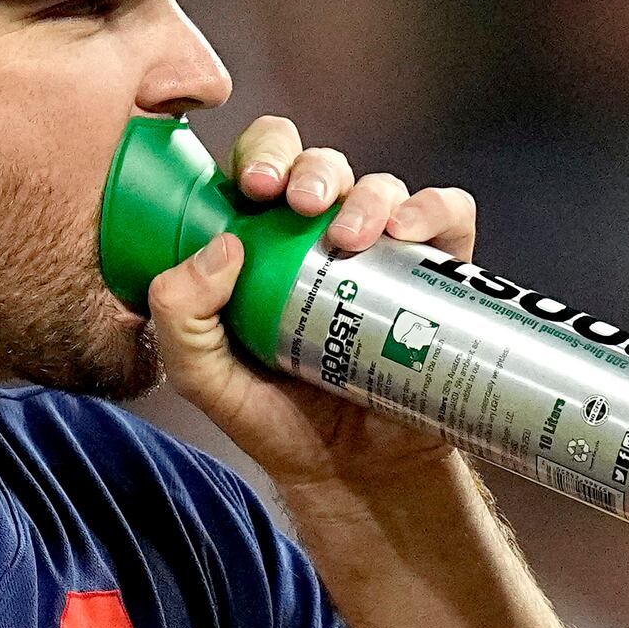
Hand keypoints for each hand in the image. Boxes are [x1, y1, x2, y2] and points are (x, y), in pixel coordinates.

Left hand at [145, 113, 477, 511]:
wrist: (349, 472)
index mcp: (262, 242)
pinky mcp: (436, 275)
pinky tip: (407, 235)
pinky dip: (433, 210)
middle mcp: (323, 236)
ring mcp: (382, 253)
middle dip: (309, 167)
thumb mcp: (204, 376)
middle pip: (321, 165)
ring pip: (380, 186)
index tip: (253, 185)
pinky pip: (447, 217)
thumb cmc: (275, 416)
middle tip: (297, 202)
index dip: (260, 154)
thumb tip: (225, 246)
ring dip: (367, 194)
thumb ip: (181, 317)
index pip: (261, 167)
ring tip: (350, 237)